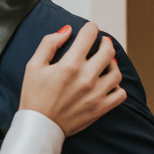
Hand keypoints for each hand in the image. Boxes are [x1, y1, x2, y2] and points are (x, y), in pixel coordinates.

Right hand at [19, 21, 125, 135]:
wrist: (39, 126)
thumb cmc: (34, 96)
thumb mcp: (33, 65)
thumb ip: (49, 43)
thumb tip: (67, 30)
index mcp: (70, 65)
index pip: (89, 35)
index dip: (91, 28)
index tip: (90, 29)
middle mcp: (86, 78)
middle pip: (108, 50)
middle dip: (105, 42)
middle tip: (101, 42)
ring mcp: (96, 94)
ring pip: (116, 71)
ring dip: (112, 63)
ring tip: (105, 62)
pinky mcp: (100, 108)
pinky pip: (120, 94)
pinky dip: (117, 86)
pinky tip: (107, 83)